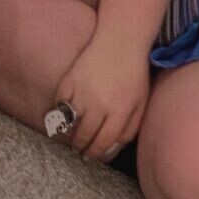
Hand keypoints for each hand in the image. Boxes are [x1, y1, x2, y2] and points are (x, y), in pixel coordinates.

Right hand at [52, 33, 150, 163]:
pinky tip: (62, 117)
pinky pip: (58, 105)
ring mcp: (82, 91)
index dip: (94, 154)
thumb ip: (129, 129)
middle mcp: (100, 104)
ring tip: (68, 137)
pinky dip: (58, 113)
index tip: (90, 157)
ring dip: (66, 134)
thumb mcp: (140, 103)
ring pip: (68, 124)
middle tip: (77, 150)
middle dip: (79, 148)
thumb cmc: (134, 74)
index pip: (102, 143)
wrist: (121, 41)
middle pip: (82, 136)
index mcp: (121, 110)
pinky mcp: (69, 80)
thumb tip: (110, 150)